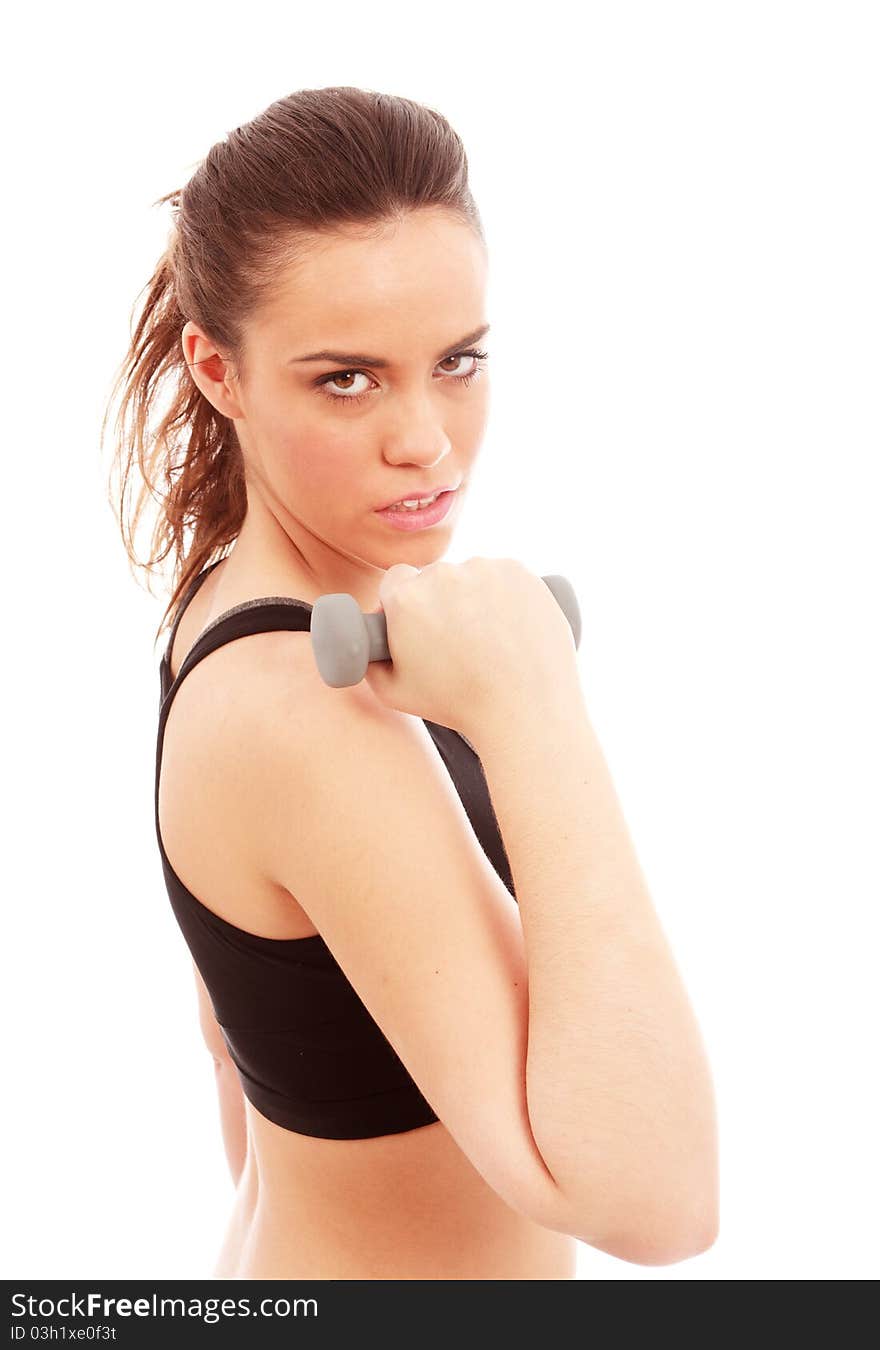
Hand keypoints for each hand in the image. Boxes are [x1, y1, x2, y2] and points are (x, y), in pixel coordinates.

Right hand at [362, 557, 577, 739]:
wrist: (525, 708)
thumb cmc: (458, 705)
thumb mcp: (394, 693)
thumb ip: (368, 662)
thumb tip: (364, 645)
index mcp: (406, 598)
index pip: (396, 580)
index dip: (404, 602)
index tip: (419, 622)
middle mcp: (443, 575)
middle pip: (435, 577)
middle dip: (442, 601)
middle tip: (459, 639)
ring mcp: (484, 569)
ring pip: (472, 575)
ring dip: (476, 596)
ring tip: (491, 639)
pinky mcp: (519, 572)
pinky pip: (504, 575)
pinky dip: (506, 594)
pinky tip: (510, 627)